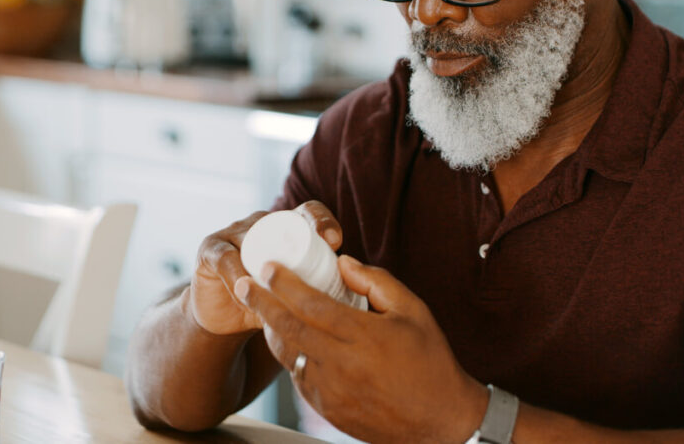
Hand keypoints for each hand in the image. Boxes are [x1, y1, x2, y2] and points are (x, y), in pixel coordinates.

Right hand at [190, 201, 342, 335]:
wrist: (226, 319)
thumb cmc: (271, 303)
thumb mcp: (300, 294)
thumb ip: (323, 290)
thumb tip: (361, 300)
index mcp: (288, 227)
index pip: (309, 212)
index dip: (323, 221)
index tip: (336, 243)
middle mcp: (263, 222)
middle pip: (283, 220)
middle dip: (300, 235)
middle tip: (316, 258)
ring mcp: (235, 232)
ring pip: (255, 239)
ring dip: (267, 263)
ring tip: (280, 287)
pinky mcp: (210, 249)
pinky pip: (226, 258)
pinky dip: (237, 275)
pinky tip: (246, 291)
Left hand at [234, 256, 486, 443]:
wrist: (440, 421)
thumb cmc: (430, 360)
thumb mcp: (413, 310)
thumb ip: (376, 282)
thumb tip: (342, 263)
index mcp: (364, 337)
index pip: (312, 305)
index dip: (285, 284)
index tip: (269, 267)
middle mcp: (342, 365)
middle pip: (289, 329)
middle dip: (261, 303)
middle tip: (243, 284)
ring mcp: (332, 391)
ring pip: (288, 356)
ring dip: (271, 330)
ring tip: (260, 309)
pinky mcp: (328, 410)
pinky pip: (299, 378)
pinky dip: (291, 356)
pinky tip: (291, 341)